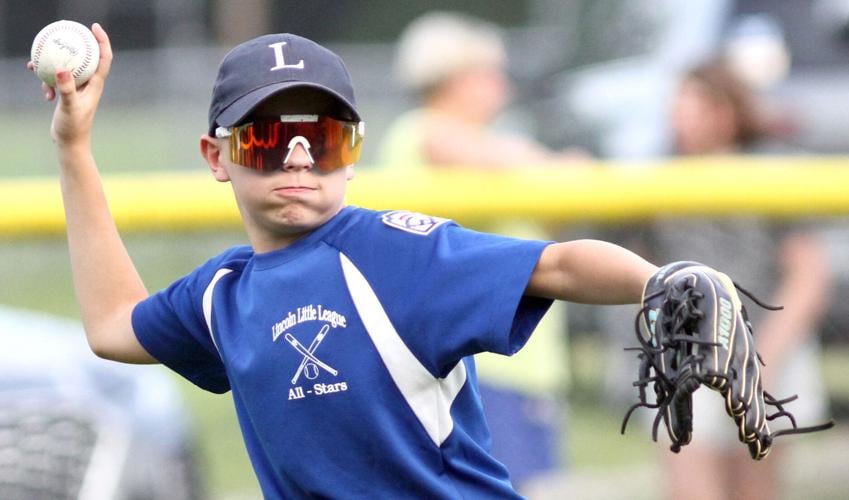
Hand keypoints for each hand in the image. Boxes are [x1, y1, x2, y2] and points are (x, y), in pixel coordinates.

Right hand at [27, 23, 112, 147]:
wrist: (70, 144)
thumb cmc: (74, 128)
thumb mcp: (69, 107)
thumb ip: (66, 89)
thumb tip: (62, 70)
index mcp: (96, 85)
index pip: (103, 58)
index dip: (102, 41)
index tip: (94, 27)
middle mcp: (90, 85)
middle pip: (86, 58)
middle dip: (77, 44)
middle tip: (66, 32)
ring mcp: (79, 90)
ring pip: (68, 69)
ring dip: (55, 64)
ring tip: (37, 64)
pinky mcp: (69, 95)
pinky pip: (58, 81)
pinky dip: (49, 81)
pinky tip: (43, 90)